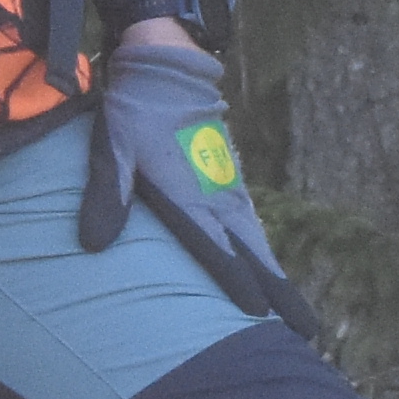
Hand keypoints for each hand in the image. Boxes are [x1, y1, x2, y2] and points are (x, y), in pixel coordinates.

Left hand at [79, 39, 302, 321]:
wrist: (165, 67)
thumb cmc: (132, 113)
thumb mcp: (110, 150)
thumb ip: (106, 195)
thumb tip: (92, 245)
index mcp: (189, 196)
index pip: (218, 250)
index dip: (238, 282)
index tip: (260, 315)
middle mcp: (216, 196)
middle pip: (253, 254)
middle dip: (279, 292)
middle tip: (306, 330)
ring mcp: (227, 186)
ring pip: (257, 240)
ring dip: (277, 276)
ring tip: (298, 312)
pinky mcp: (229, 177)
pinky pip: (251, 223)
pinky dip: (264, 250)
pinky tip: (267, 265)